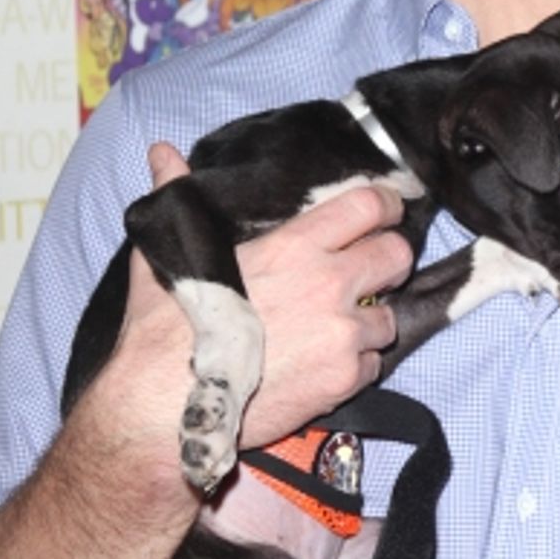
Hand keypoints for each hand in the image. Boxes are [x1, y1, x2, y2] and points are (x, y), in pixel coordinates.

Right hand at [108, 143, 415, 457]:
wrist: (162, 406)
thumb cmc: (162, 329)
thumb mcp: (169, 253)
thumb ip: (177, 197)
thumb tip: (163, 152)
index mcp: (293, 245)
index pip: (368, 205)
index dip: (385, 205)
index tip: (385, 211)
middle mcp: (328, 283)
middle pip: (397, 255)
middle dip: (387, 261)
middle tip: (368, 273)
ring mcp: (341, 333)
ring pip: (388, 317)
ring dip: (369, 321)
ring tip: (333, 329)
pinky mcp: (344, 379)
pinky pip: (373, 364)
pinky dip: (355, 365)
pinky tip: (320, 366)